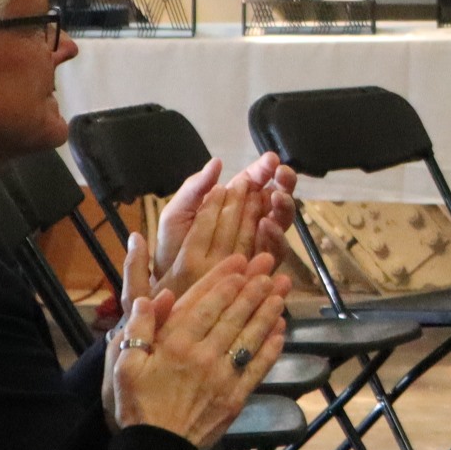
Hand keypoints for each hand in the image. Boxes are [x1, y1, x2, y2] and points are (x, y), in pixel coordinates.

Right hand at [105, 236, 289, 449]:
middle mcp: (202, 355)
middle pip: (232, 313)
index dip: (223, 279)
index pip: (203, 303)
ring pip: (249, 335)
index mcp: (174, 344)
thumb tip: (150, 297)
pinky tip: (281, 329)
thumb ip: (137, 329)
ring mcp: (223, 376)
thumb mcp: (122, 366)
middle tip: (269, 265)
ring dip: (268, 309)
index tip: (239, 261)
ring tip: (282, 288)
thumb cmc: (136, 406)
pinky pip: (258, 366)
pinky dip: (272, 346)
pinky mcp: (236, 396)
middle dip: (253, 286)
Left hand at [155, 153, 299, 294]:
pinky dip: (275, 235)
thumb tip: (217, 162)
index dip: (263, 169)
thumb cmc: (171, 250)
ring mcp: (259, 242)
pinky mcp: (262, 264)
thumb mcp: (176, 214)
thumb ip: (194, 189)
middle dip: (283, 182)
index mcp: (232, 203)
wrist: (167, 289)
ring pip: (281, 219)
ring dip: (283, 205)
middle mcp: (251, 219)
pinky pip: (276, 249)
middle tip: (282, 173)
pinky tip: (266, 224)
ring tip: (277, 196)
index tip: (270, 160)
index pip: (254, 181)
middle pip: (275, 196)